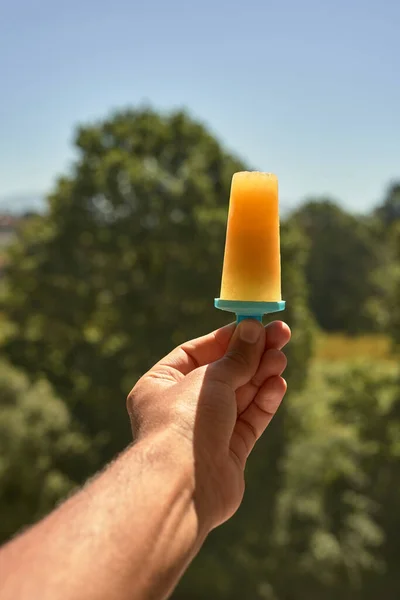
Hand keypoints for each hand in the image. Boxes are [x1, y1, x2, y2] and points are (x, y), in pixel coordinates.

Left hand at [127, 319, 289, 532]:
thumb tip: (254, 329)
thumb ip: (237, 356)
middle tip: (282, 335)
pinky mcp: (228, 453)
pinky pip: (249, 420)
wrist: (184, 485)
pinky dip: (264, 402)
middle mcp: (182, 407)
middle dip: (253, 355)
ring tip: (281, 358)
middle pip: (224, 373)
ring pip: (240, 396)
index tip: (256, 324)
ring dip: (261, 375)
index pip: (198, 352)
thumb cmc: (184, 421)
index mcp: (162, 384)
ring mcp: (206, 431)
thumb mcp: (211, 378)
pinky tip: (278, 384)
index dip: (228, 338)